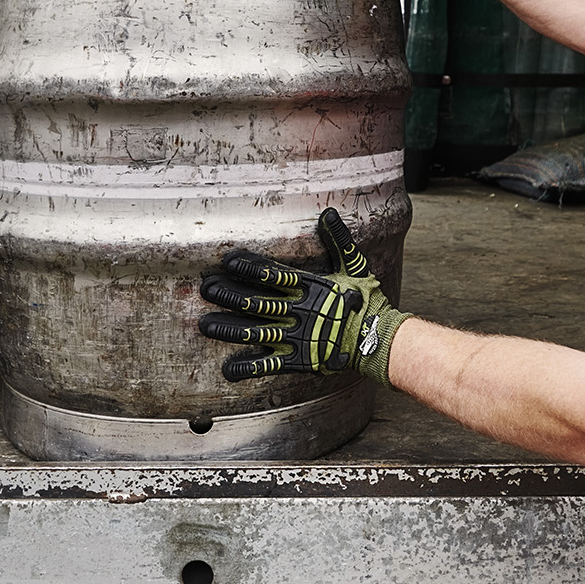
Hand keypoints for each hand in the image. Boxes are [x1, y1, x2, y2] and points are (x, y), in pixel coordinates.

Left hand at [199, 209, 407, 386]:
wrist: (380, 339)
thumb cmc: (365, 300)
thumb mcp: (354, 266)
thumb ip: (338, 241)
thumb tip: (328, 213)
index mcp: (310, 287)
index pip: (273, 276)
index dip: (249, 269)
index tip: (227, 263)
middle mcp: (299, 311)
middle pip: (257, 303)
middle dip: (229, 296)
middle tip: (206, 290)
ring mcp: (297, 337)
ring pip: (256, 332)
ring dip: (229, 330)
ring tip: (204, 326)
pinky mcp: (299, 360)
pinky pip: (269, 365)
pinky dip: (248, 367)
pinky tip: (227, 370)